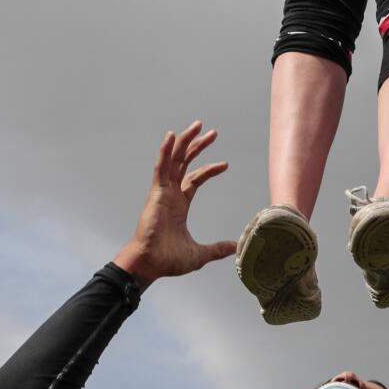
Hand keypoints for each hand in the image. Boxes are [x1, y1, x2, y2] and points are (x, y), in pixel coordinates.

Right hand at [114, 120, 237, 286]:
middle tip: (212, 132)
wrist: (151, 263)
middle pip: (185, 163)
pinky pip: (161, 167)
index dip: (209, 169)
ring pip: (174, 160)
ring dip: (184, 142)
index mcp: (179, 204)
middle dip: (198, 146)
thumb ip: (217, 248)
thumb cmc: (168, 260)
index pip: (196, 179)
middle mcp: (170, 194)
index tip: (225, 164)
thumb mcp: (200, 254)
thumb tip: (236, 247)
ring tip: (197, 125)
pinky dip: (165, 151)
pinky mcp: (156, 193)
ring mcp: (162, 192)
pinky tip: (171, 137)